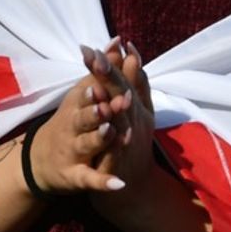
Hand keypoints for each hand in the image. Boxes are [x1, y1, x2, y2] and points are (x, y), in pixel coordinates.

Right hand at [25, 45, 133, 195]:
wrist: (40, 162)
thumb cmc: (71, 121)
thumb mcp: (83, 94)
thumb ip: (102, 69)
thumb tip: (119, 40)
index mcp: (76, 106)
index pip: (86, 93)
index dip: (95, 84)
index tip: (103, 72)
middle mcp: (72, 127)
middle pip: (84, 117)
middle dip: (97, 109)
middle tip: (113, 102)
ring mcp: (72, 152)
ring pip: (86, 145)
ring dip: (99, 138)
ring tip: (112, 132)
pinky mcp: (75, 176)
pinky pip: (90, 179)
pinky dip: (104, 182)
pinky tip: (119, 184)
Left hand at [87, 41, 159, 225]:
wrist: (136, 189)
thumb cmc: (133, 145)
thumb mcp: (137, 111)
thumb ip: (134, 82)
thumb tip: (130, 49)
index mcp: (137, 108)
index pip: (125, 80)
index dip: (113, 62)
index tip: (102, 41)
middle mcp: (136, 122)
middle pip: (122, 95)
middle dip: (108, 74)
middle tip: (93, 54)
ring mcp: (129, 143)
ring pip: (120, 122)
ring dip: (111, 105)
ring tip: (95, 88)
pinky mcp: (120, 164)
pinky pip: (117, 150)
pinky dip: (114, 139)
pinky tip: (108, 128)